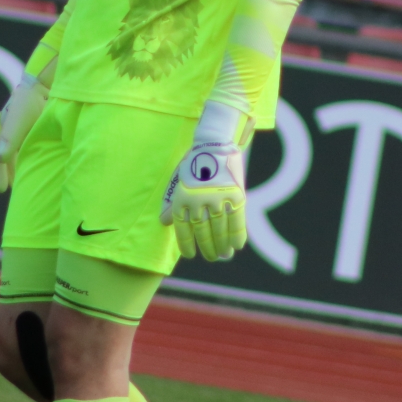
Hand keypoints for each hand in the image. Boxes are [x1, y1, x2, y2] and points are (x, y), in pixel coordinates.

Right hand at [0, 75, 48, 193]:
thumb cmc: (31, 100)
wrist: (46, 82)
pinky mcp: (33, 124)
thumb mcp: (20, 120)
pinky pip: (26, 144)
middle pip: (2, 153)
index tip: (1, 189)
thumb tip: (0, 158)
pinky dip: (26, 155)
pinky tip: (34, 163)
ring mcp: (21, 125)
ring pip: (14, 150)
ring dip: (15, 164)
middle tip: (7, 187)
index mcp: (2, 127)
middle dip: (4, 170)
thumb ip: (11, 139)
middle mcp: (9, 126)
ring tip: (19, 180)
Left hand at [161, 142, 245, 261]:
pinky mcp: (235, 195)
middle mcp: (198, 201)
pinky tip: (237, 245)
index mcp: (182, 199)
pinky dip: (237, 235)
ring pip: (220, 230)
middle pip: (203, 232)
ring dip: (222, 245)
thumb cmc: (194, 165)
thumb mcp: (179, 182)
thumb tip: (163, 223)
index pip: (183, 229)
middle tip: (212, 257)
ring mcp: (217, 198)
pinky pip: (236, 221)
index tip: (191, 255)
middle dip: (208, 248)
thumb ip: (172, 203)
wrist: (213, 145)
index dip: (186, 244)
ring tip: (224, 254)